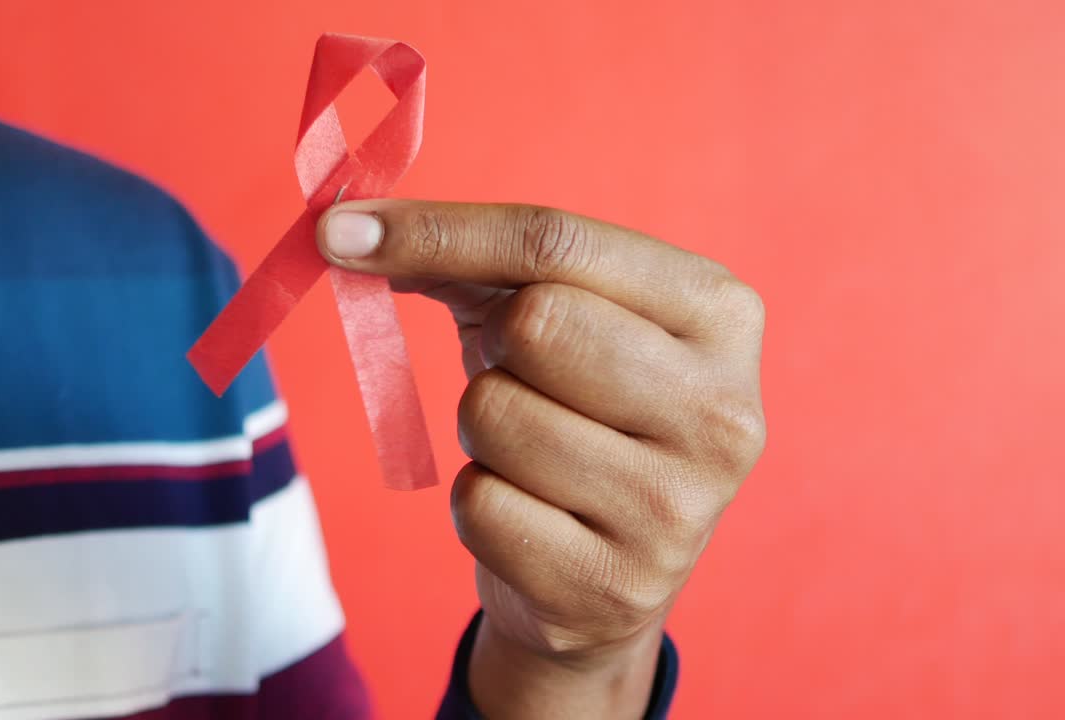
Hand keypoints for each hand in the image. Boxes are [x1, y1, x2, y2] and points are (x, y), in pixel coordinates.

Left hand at [319, 201, 764, 718]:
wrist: (612, 570)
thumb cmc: (580, 412)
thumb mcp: (558, 318)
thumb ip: (475, 260)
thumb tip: (350, 231)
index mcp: (720, 313)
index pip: (559, 242)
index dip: (440, 229)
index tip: (341, 229)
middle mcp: (723, 408)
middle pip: (535, 323)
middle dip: (494, 346)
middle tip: (519, 374)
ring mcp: (678, 506)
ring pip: (495, 416)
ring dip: (482, 430)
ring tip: (534, 454)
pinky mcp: (617, 585)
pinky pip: (479, 506)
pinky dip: (478, 501)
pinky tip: (531, 516)